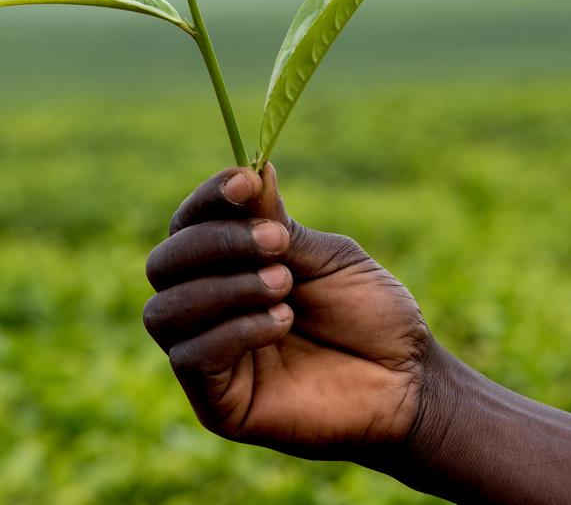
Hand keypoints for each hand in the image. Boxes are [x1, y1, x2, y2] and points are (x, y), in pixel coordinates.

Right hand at [143, 164, 436, 460]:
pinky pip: (190, 358)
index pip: (187, 226)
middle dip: (215, 243)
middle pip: (163, 265)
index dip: (208, 199)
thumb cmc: (369, 315)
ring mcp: (208, 358)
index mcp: (228, 268)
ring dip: (224, 287)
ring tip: (284, 284)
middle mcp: (207, 309)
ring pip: (165, 312)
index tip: (245, 182)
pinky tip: (282, 321)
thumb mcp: (326, 256)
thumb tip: (251, 167)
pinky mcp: (217, 403)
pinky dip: (234, 330)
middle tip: (276, 242)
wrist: (408, 381)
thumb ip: (277, 223)